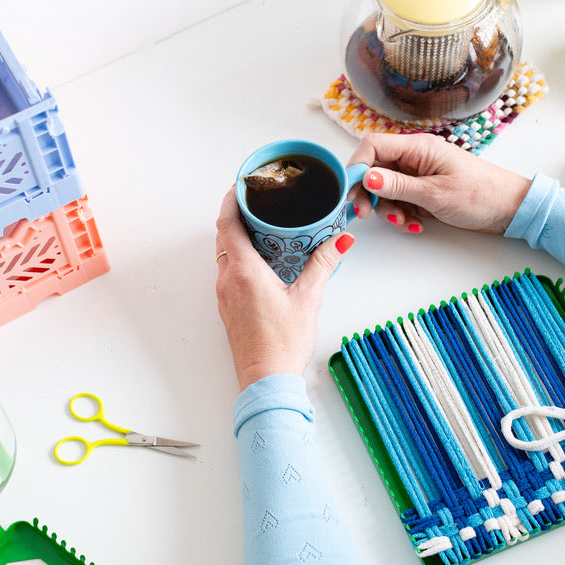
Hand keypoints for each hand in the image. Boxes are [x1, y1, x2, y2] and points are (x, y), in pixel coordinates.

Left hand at [214, 187, 354, 388]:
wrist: (266, 379)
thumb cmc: (282, 343)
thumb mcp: (309, 298)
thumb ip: (324, 263)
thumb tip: (340, 238)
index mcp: (244, 271)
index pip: (227, 222)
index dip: (231, 199)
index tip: (242, 184)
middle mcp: (228, 280)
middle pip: (223, 235)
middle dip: (236, 214)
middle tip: (257, 201)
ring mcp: (224, 295)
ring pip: (225, 254)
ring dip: (237, 237)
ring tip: (262, 227)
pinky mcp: (228, 308)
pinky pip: (228, 272)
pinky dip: (240, 258)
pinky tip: (261, 262)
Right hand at [347, 133, 530, 233]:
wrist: (508, 209)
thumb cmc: (480, 195)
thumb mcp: (434, 193)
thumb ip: (398, 186)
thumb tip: (368, 177)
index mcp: (418, 147)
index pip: (372, 146)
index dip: (357, 167)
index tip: (351, 192)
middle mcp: (415, 157)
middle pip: (375, 169)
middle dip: (370, 194)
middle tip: (367, 215)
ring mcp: (419, 175)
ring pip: (386, 189)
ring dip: (389, 209)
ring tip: (405, 223)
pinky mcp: (424, 191)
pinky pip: (401, 201)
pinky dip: (402, 215)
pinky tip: (415, 225)